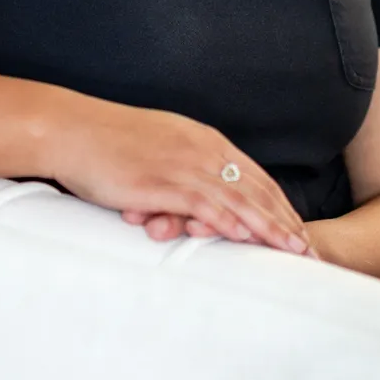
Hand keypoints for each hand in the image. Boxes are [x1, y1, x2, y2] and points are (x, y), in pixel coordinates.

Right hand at [48, 97, 312, 254]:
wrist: (70, 129)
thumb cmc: (105, 140)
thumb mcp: (155, 145)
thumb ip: (180, 163)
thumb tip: (193, 192)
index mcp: (200, 139)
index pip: (252, 174)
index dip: (278, 202)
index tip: (296, 227)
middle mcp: (199, 149)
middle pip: (254, 187)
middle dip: (284, 219)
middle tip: (308, 248)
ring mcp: (181, 164)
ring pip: (237, 198)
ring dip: (268, 227)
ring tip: (292, 251)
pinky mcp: (160, 181)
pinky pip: (203, 204)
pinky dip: (230, 222)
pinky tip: (247, 239)